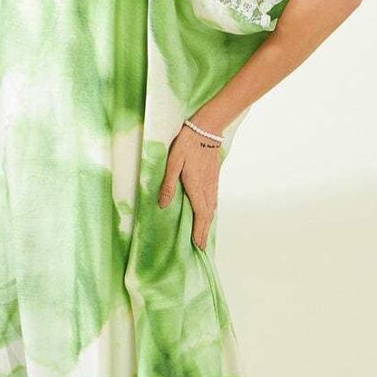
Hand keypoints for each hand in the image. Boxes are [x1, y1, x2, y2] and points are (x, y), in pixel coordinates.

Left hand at [158, 122, 221, 248]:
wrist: (207, 128)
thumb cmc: (187, 143)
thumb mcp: (172, 162)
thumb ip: (168, 184)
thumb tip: (162, 205)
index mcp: (196, 187)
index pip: (200, 215)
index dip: (199, 231)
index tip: (198, 245)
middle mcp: (207, 188)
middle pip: (208, 216)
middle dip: (205, 233)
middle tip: (201, 248)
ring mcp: (212, 183)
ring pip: (212, 209)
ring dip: (208, 224)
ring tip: (204, 235)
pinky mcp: (214, 178)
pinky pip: (214, 201)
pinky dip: (211, 213)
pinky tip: (208, 215)